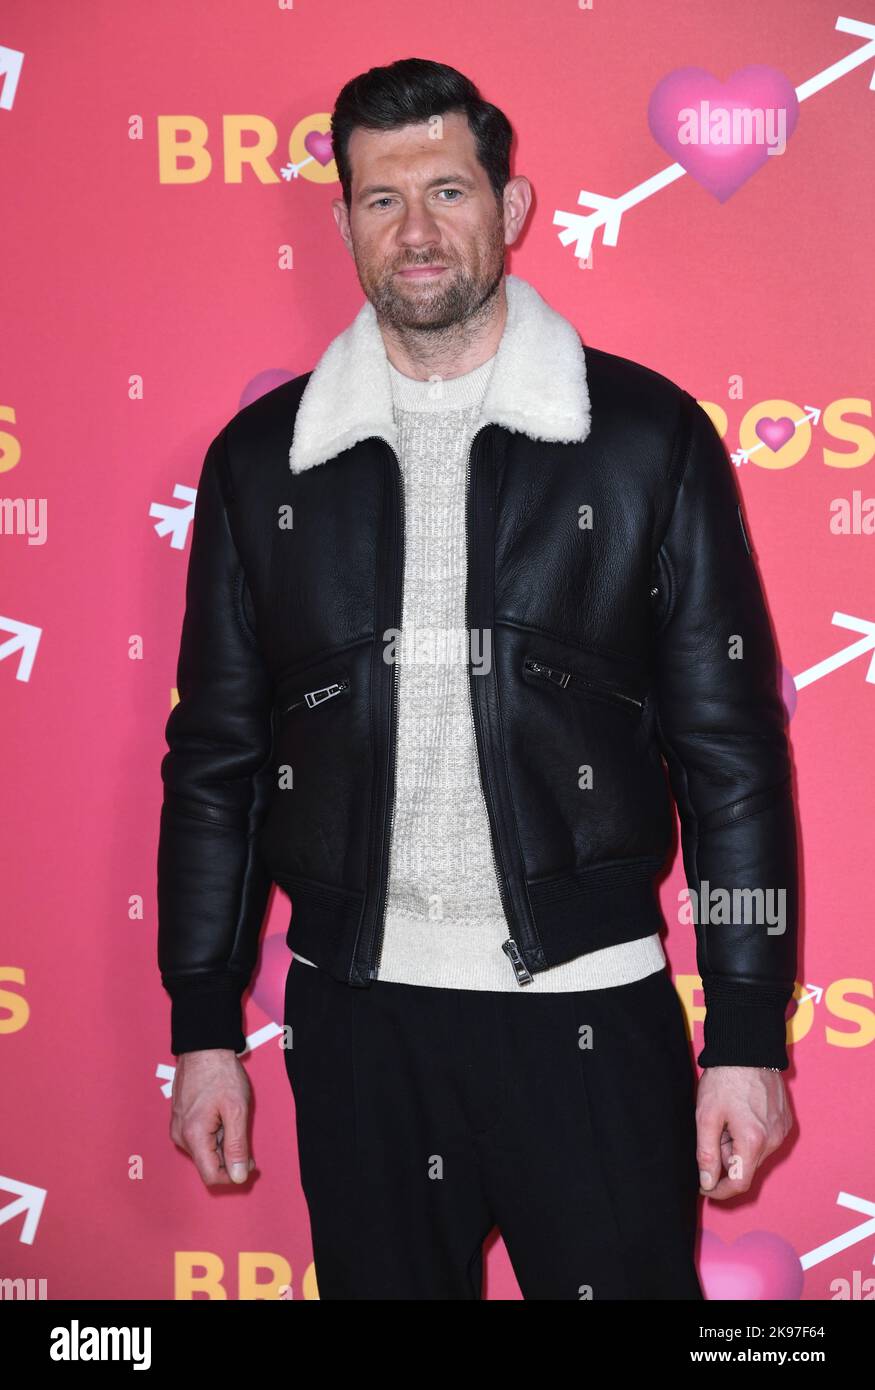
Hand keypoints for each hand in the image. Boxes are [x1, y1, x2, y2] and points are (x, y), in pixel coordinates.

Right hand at [170, 1048, 256, 1187]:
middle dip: (229, 1157)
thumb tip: (238, 1177)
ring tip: (231, 1118)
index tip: (250, 1162)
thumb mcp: (237, 1110)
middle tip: (244, 1135)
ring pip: (204, 1152)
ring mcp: (178, 1128)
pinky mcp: (179, 1121)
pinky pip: (198, 1139)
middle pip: (208, 1164)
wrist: (203, 1048)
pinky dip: (214, 1134)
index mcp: (194, 1136)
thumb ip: (237, 1146)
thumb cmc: (221, 1074)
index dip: (233, 1175)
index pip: (211, 1176)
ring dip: (222, 1144)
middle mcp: (180, 1136)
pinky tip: (221, 1115)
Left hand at [695, 1066, 791, 1199]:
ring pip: (755, 1154)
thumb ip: (706, 1153)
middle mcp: (774, 1140)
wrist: (748, 1050)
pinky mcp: (785, 1121)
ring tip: (727, 1119)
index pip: (739, 1182)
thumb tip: (707, 1182)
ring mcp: (782, 1130)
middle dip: (726, 1158)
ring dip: (738, 1146)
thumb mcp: (707, 1116)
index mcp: (753, 1141)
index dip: (720, 1190)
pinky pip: (765, 1140)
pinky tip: (740, 1114)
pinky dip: (750, 1136)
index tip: (705, 1187)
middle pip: (746, 1166)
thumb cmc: (725, 1080)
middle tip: (713, 1132)